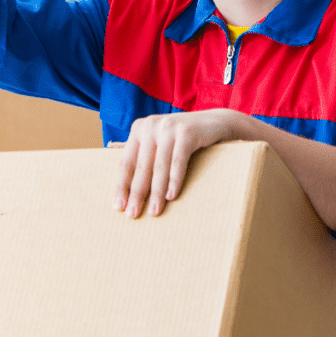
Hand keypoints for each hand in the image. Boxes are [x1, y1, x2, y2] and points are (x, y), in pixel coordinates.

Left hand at [113, 109, 243, 218]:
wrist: (217, 122)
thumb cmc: (184, 139)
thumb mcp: (161, 144)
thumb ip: (146, 158)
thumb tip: (131, 193)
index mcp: (139, 129)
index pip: (126, 162)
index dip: (122, 186)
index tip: (118, 206)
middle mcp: (150, 126)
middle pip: (141, 166)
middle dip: (137, 193)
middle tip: (132, 214)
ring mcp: (168, 127)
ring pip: (159, 166)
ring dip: (156, 192)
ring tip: (154, 211)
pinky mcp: (186, 132)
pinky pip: (178, 161)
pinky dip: (174, 180)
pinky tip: (171, 197)